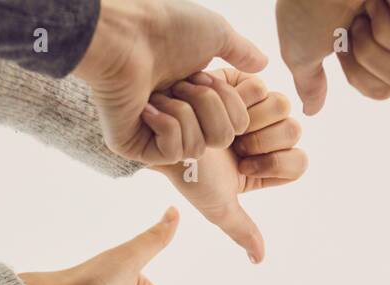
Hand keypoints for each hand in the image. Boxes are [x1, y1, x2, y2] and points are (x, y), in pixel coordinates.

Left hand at [74, 0, 267, 163]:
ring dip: (184, 112)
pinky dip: (166, 124)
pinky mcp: (137, 149)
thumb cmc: (166, 29)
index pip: (236, 124)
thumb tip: (263, 64)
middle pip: (223, 139)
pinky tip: (146, 106)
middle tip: (181, 83)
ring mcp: (156, 137)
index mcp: (196, 99)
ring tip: (161, 92)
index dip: (226, 100)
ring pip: (198, 147)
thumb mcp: (216, 34)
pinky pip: (174, 151)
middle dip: (207, 105)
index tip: (201, 75)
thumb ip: (241, 51)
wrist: (126, 34)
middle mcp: (178, 119)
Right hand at [155, 69, 308, 262]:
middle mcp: (268, 133)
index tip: (244, 164)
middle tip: (231, 145)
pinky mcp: (242, 81)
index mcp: (269, 163)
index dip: (274, 162)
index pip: (299, 161)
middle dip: (260, 140)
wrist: (162, 138)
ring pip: (281, 105)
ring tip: (221, 125)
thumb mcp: (217, 206)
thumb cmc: (188, 174)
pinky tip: (215, 105)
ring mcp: (258, 105)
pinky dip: (235, 98)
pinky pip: (259, 85)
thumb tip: (259, 259)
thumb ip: (241, 229)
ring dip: (247, 119)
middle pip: (293, 129)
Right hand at [276, 0, 389, 114]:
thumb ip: (309, 80)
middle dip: (372, 54)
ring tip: (369, 3)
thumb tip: (312, 109)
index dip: (360, 75)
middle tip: (355, 23)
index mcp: (368, 46)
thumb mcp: (300, 50)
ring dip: (384, 31)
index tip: (340, 45)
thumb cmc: (307, 1)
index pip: (384, 91)